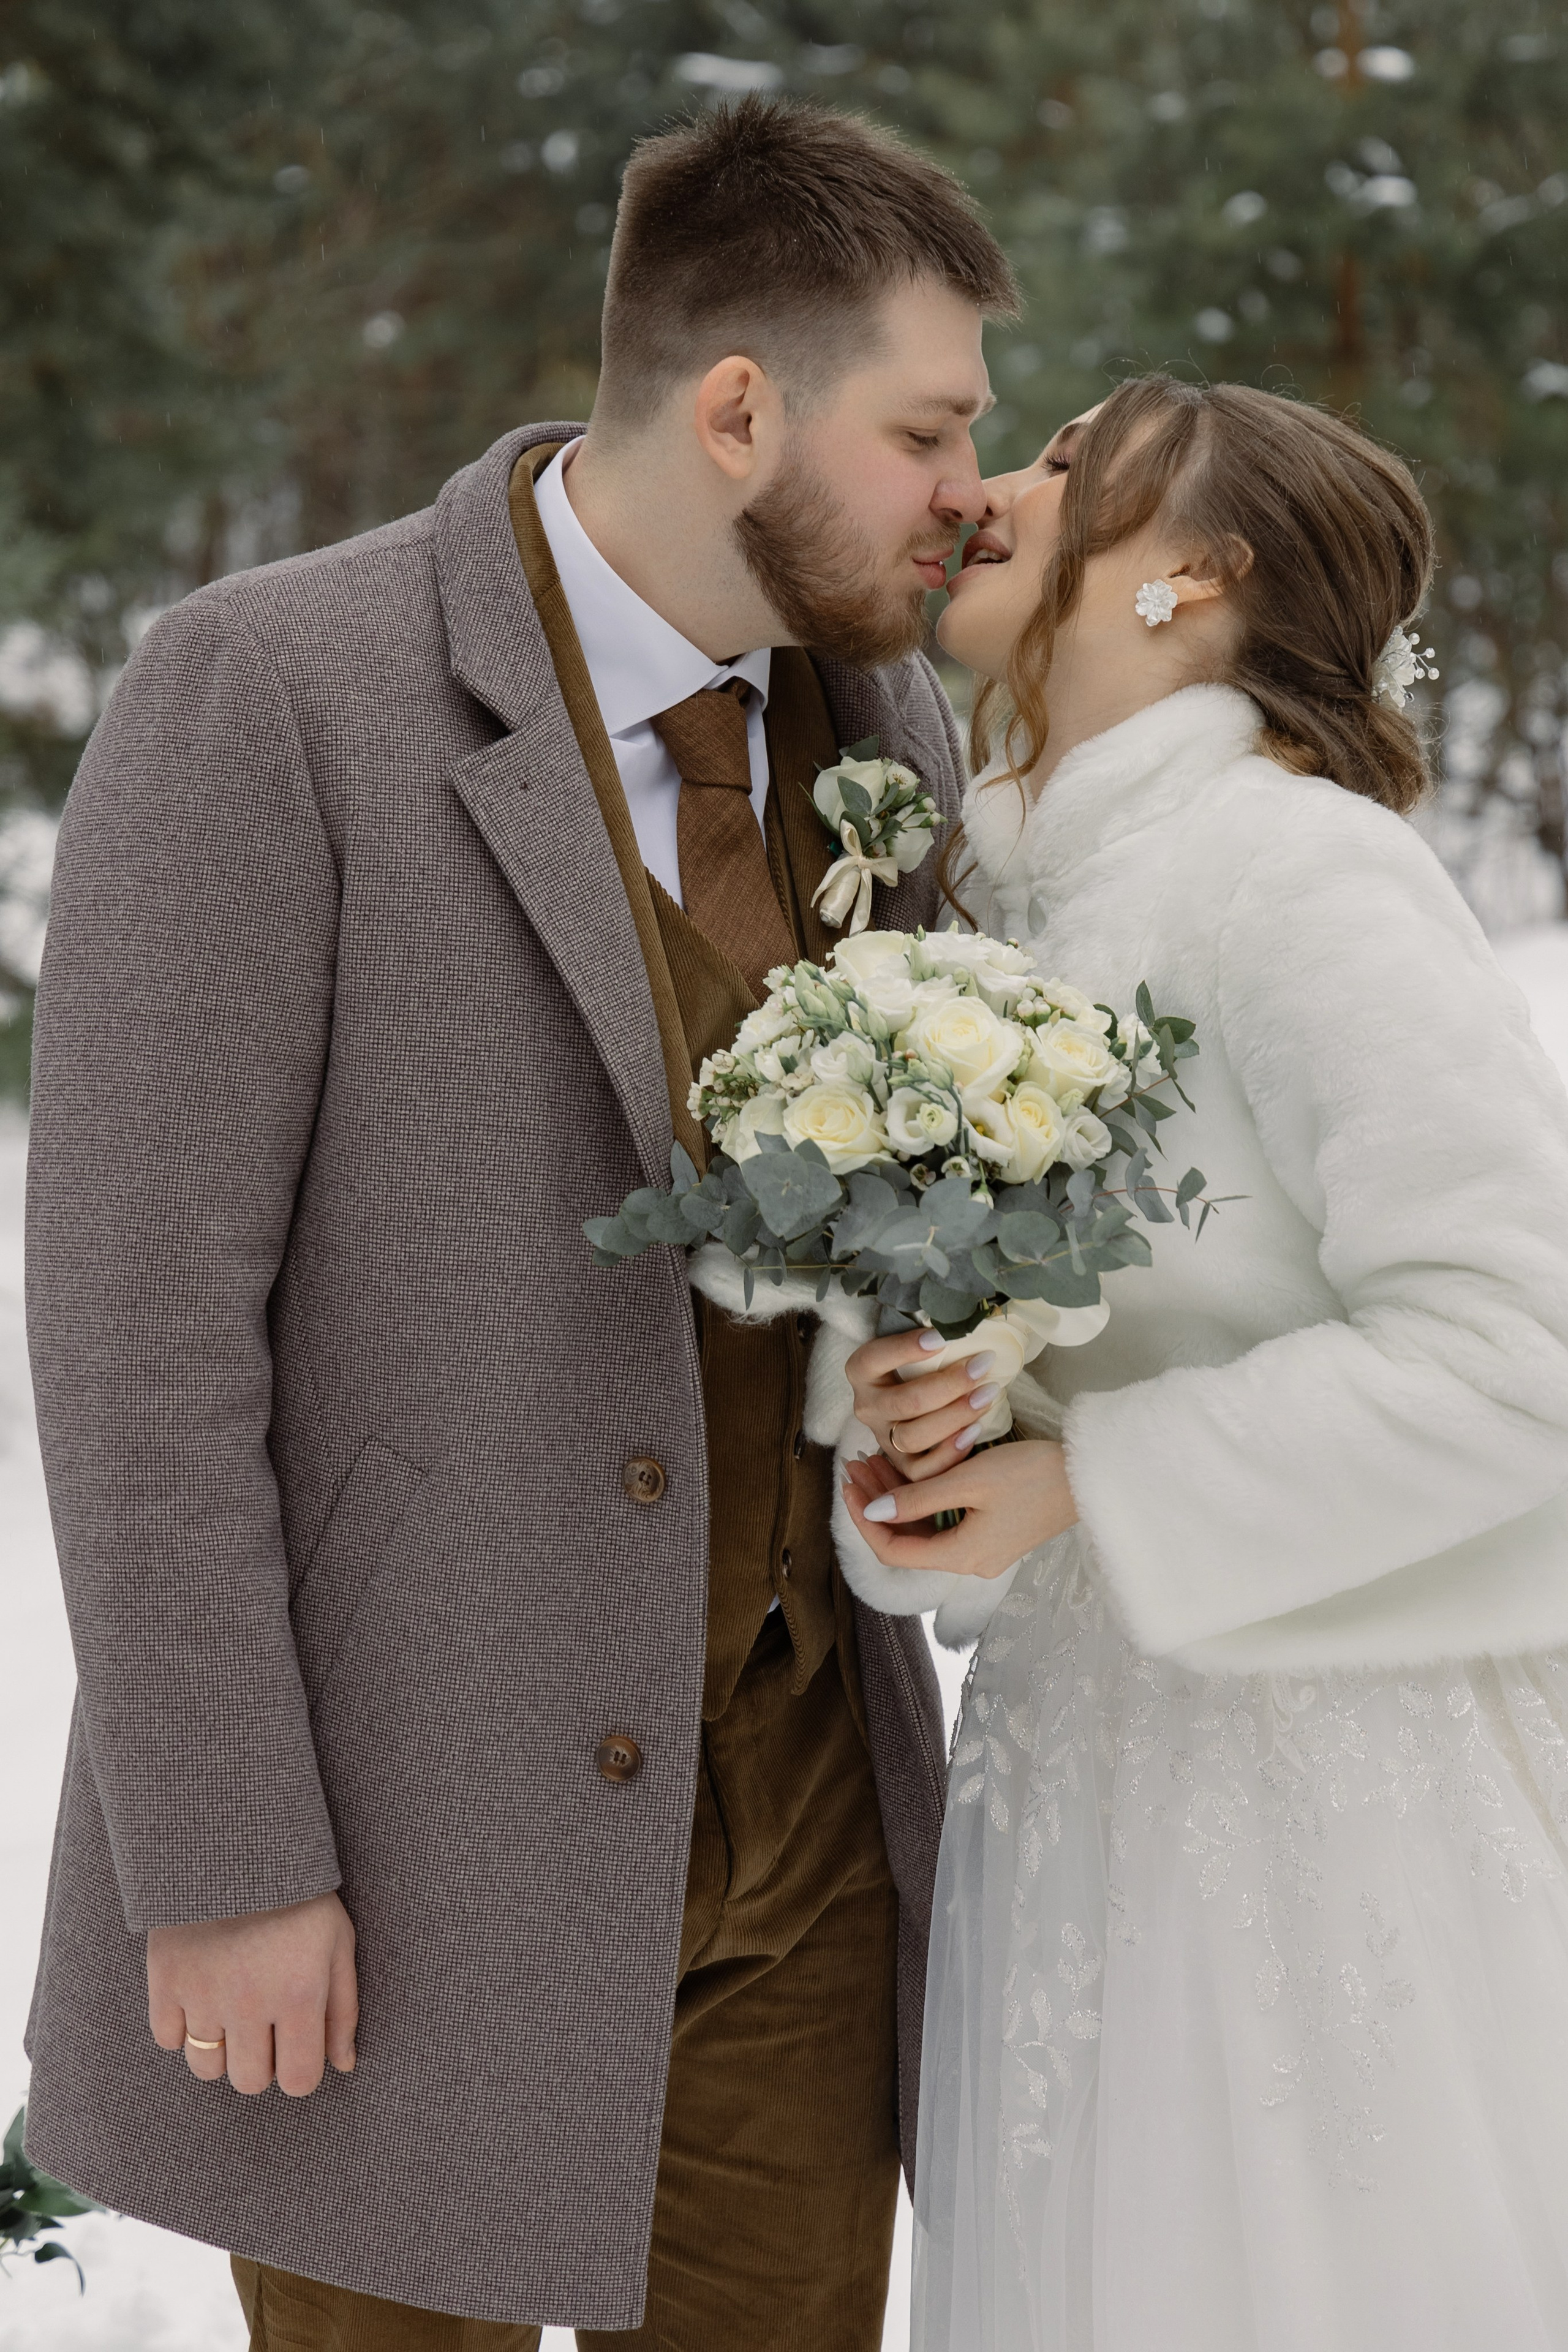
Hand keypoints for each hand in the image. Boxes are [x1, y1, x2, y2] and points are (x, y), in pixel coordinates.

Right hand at [147, 1890, 357, 2096]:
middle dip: (261, 2062)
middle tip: (264, 2025)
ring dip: (221, 2048)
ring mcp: (203, 1994)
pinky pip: (167, 2039)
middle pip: (249, 2082)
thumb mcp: (337, 1943)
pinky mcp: (165, 1980)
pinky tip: (201, 1994)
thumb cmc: (299, 1896)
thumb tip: (343, 2065)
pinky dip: (182, 2026)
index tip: (297, 2051)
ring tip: (232, 2009)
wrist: (237, 1844)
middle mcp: (250, 2003)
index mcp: (299, 1994)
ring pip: (206, 2067)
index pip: (298, 2080)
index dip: (300, 2073)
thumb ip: (342, 2010)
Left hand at [842, 1439, 1077, 1580]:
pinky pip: (945, 1522)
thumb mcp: (969, 1480)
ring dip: (899, 1498)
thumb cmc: (1033, 1474)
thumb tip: (874, 1512)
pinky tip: (910, 1473)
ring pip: (925, 1529)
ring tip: (875, 1462)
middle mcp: (970, 1562)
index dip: (864, 1518)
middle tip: (855, 1464)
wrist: (1088, 1476)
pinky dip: (923, 1500)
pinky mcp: (995, 1533)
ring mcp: (984, 1549)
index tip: (847, 1483)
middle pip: (907, 1539)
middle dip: (878, 1502)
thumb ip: (918, 1498)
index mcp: (961, 1556)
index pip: (894, 1549)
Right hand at [844, 1328, 1004, 1482]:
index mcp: (862, 1371)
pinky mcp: (901, 1465)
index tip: (942, 1337)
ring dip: (954, 1417)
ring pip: (912, 1437)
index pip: (874, 1358)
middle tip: (983, 1365)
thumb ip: (934, 1334)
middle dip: (948, 1385)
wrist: (922, 1397)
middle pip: (904, 1403)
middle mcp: (867, 1407)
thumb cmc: (927, 1363)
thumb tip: (970, 1315)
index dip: (905, 1349)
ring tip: (988, 1395)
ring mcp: (883, 1438)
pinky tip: (975, 1430)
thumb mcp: (921, 1345)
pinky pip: (921, 1472)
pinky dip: (950, 1453)